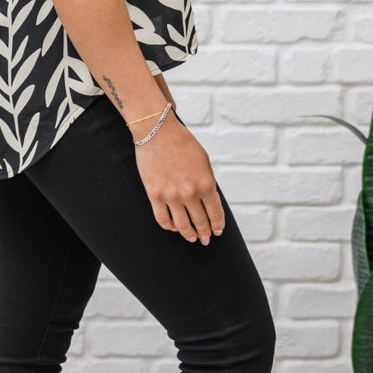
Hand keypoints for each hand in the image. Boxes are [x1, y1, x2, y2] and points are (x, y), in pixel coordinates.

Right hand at [130, 111, 224, 243]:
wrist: (158, 132)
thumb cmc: (182, 143)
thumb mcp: (204, 162)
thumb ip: (208, 183)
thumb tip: (210, 203)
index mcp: (206, 184)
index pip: (215, 213)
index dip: (218, 225)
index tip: (217, 231)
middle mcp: (189, 193)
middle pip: (200, 222)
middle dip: (205, 233)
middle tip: (205, 240)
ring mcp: (171, 196)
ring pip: (182, 225)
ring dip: (189, 234)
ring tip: (191, 238)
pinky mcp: (155, 195)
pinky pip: (163, 219)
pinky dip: (170, 227)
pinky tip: (174, 227)